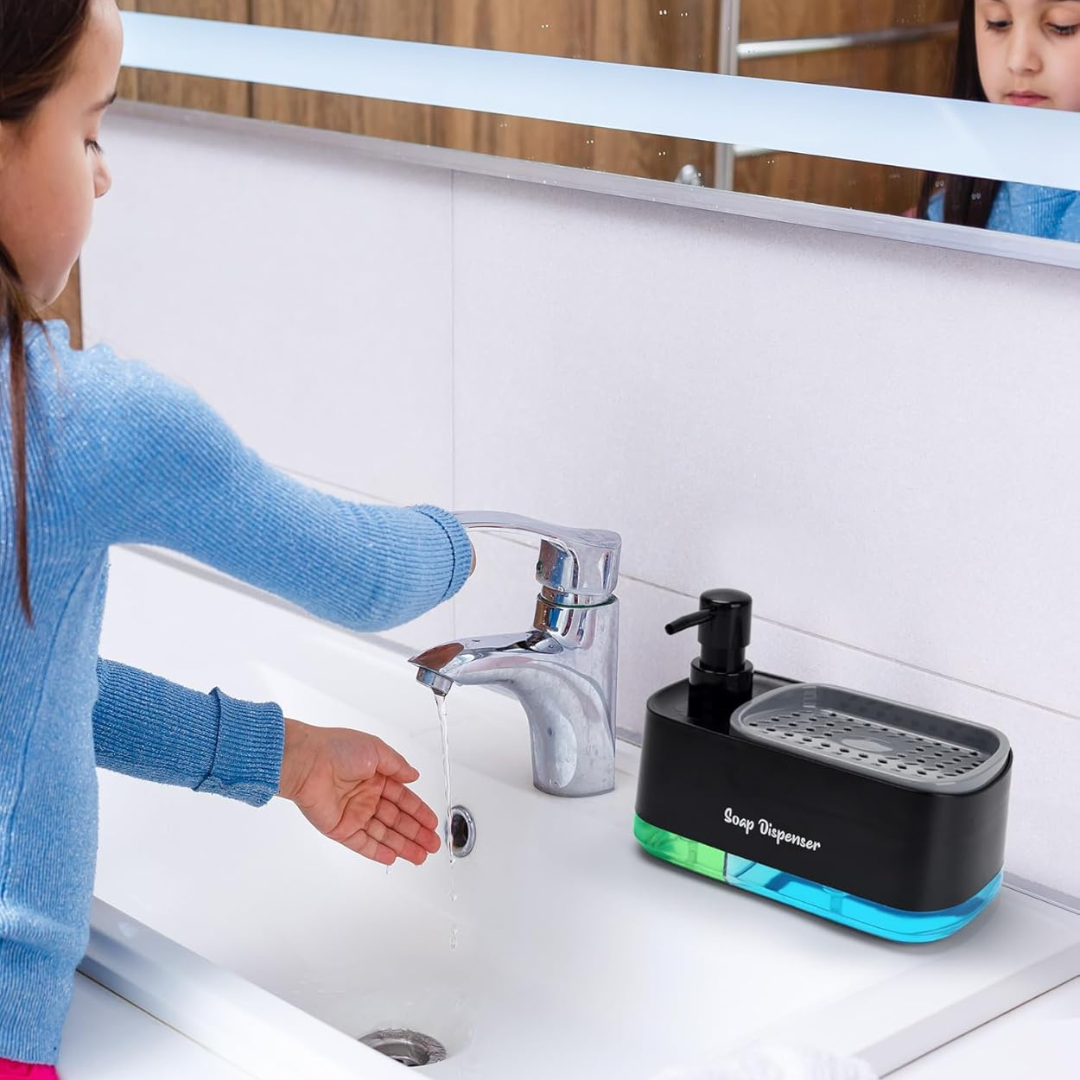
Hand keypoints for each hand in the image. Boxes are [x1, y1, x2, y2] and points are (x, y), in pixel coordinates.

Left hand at [277, 719, 440, 865]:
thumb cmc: (336, 748)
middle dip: (416, 832)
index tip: (432, 822)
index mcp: (375, 776)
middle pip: (396, 819)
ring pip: (383, 834)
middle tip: (432, 844)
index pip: (403, 798)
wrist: (307, 762)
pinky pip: (362, 843)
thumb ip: (398, 766)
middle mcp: (365, 796)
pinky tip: (394, 857)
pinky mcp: (340, 828)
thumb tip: (413, 775)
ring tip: (420, 855)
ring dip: (403, 845)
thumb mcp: (377, 749)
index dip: (419, 811)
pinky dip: (378, 851)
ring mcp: (353, 813)